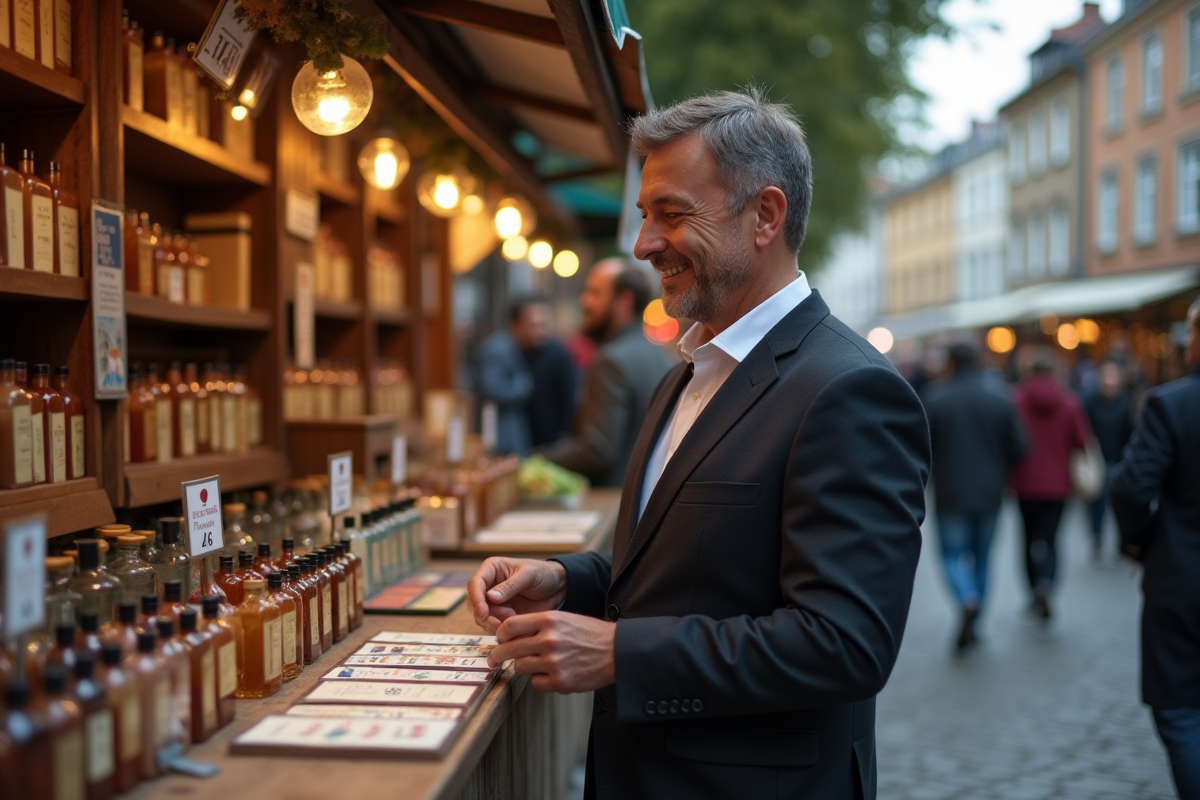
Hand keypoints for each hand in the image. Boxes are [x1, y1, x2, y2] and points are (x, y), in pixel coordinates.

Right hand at [468, 557, 567, 632]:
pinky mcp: (501, 615)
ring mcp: (494, 602)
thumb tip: (489, 597)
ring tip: (516, 619)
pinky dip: (502, 629)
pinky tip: (517, 627)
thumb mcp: (528, 575)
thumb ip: (509, 586)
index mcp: (491, 569)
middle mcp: (489, 586)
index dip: (476, 599)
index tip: (484, 613)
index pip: (474, 584)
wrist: (557, 588)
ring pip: (482, 618)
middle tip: (508, 618)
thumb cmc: (543, 574)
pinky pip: (493, 626)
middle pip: (475, 604)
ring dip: (495, 623)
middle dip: (487, 615)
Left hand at [490, 611, 615, 693]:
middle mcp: (549, 640)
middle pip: (509, 649)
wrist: (616, 651)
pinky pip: (535, 683)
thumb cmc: (589, 634)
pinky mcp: (560, 681)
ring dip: (523, 666)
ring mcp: (553, 662)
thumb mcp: (563, 618)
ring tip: (534, 664)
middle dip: (498, 655)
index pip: (509, 626)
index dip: (500, 634)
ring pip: (520, 667)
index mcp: (548, 620)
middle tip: (495, 658)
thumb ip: (537, 625)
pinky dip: (540, 680)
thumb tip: (508, 635)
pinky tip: (551, 673)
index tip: (499, 639)